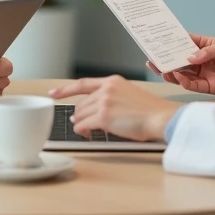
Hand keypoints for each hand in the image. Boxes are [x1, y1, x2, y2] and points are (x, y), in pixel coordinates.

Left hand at [48, 75, 178, 141]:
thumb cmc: (150, 111)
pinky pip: (84, 125)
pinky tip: (86, 134)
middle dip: (80, 114)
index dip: (65, 89)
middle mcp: (106, 89)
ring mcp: (104, 102)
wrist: (160, 118)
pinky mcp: (104, 116)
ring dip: (81, 124)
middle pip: (81, 103)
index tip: (53, 93)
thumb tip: (88, 111)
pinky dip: (82, 131)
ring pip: (80, 114)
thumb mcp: (129, 95)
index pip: (82, 83)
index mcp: (113, 81)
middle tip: (81, 123)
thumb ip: (110, 97)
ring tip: (87, 130)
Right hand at [146, 35, 214, 97]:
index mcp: (204, 47)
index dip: (172, 43)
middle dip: (166, 60)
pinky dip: (184, 82)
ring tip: (161, 69)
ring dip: (171, 72)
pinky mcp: (208, 87)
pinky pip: (192, 85)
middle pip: (179, 60)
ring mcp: (204, 74)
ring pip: (182, 74)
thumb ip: (206, 52)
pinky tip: (179, 77)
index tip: (158, 42)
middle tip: (153, 59)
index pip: (185, 44)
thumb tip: (189, 58)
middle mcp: (201, 61)